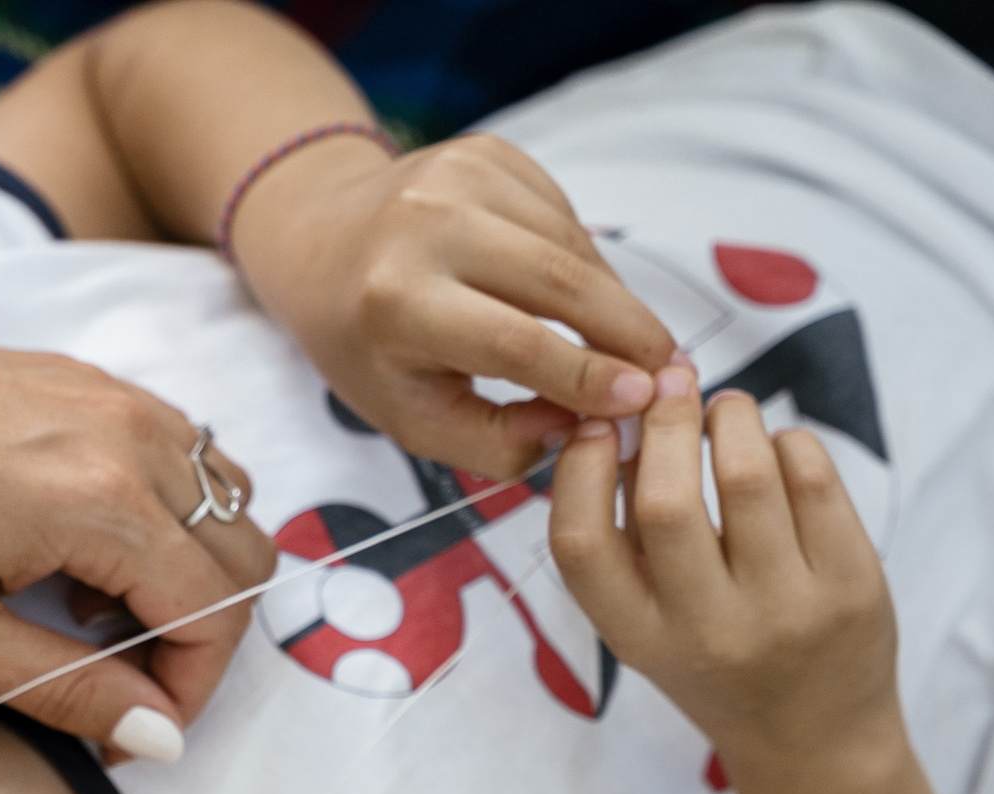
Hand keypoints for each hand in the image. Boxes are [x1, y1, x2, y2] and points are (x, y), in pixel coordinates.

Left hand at [0, 307, 275, 753]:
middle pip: (245, 559)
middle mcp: (135, 440)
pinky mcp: (94, 383)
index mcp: (105, 505)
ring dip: (188, 575)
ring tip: (92, 619)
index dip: (186, 694)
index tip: (126, 733)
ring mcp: (120, 400)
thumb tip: (159, 737)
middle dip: (200, 640)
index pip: (216, 617)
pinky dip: (163, 521)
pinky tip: (78, 555)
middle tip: (117, 684)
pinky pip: (183, 459)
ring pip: (227, 504)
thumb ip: (68, 690)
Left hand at [234, 134, 676, 478]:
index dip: (590, 375)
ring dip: (612, 301)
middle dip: (628, 333)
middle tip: (672, 373)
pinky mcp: (487, 152)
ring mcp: (459, 176)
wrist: (321, 245)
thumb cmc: (367, 346)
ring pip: (571, 248)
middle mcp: (427, 225)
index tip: (646, 401)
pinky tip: (573, 293)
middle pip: (559, 284)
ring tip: (628, 344)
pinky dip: (581, 261)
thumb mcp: (413, 418)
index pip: (516, 342)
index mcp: (396, 300)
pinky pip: (562, 216)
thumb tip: (587, 426)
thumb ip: (498, 440)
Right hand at [547, 372, 900, 773]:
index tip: (600, 428)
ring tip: (727, 411)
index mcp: (639, 637)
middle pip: (666, 501)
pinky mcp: (852, 587)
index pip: (581, 545)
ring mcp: (785, 611)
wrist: (815, 740)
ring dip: (732, 417)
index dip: (580, 470)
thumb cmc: (718, 663)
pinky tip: (779, 451)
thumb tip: (625, 420)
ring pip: (750, 475)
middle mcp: (707, 630)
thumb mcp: (651, 623)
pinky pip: (815, 480)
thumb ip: (629, 539)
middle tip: (671, 389)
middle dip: (664, 422)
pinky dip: (789, 443)